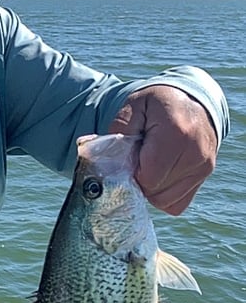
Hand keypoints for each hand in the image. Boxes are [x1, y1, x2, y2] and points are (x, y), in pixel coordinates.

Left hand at [108, 85, 217, 214]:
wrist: (193, 98)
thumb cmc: (159, 103)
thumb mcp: (134, 105)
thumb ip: (117, 130)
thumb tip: (97, 156)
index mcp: (176, 133)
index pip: (148, 177)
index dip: (132, 172)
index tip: (130, 157)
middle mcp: (195, 153)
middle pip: (156, 191)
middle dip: (139, 181)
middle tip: (138, 161)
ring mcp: (203, 166)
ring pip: (166, 201)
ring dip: (151, 189)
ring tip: (149, 164)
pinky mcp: (205, 175)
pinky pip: (178, 203)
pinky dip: (164, 194)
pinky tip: (160, 174)